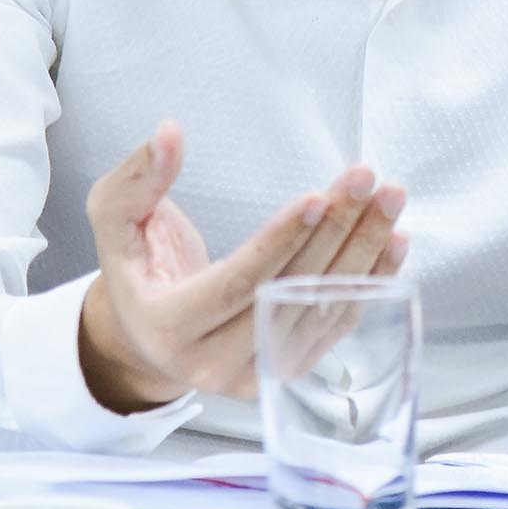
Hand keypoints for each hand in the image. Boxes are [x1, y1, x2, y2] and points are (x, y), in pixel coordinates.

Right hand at [78, 120, 407, 411]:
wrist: (148, 335)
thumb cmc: (136, 268)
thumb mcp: (115, 219)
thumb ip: (137, 178)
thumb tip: (169, 133)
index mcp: (168, 327)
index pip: (236, 283)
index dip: (279, 241)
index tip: (317, 197)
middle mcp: (212, 364)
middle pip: (287, 293)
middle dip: (334, 232)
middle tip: (366, 180)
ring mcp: (255, 375)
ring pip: (318, 309)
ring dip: (362, 252)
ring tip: (389, 200)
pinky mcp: (286, 371)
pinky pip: (335, 327)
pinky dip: (368, 283)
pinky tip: (392, 243)